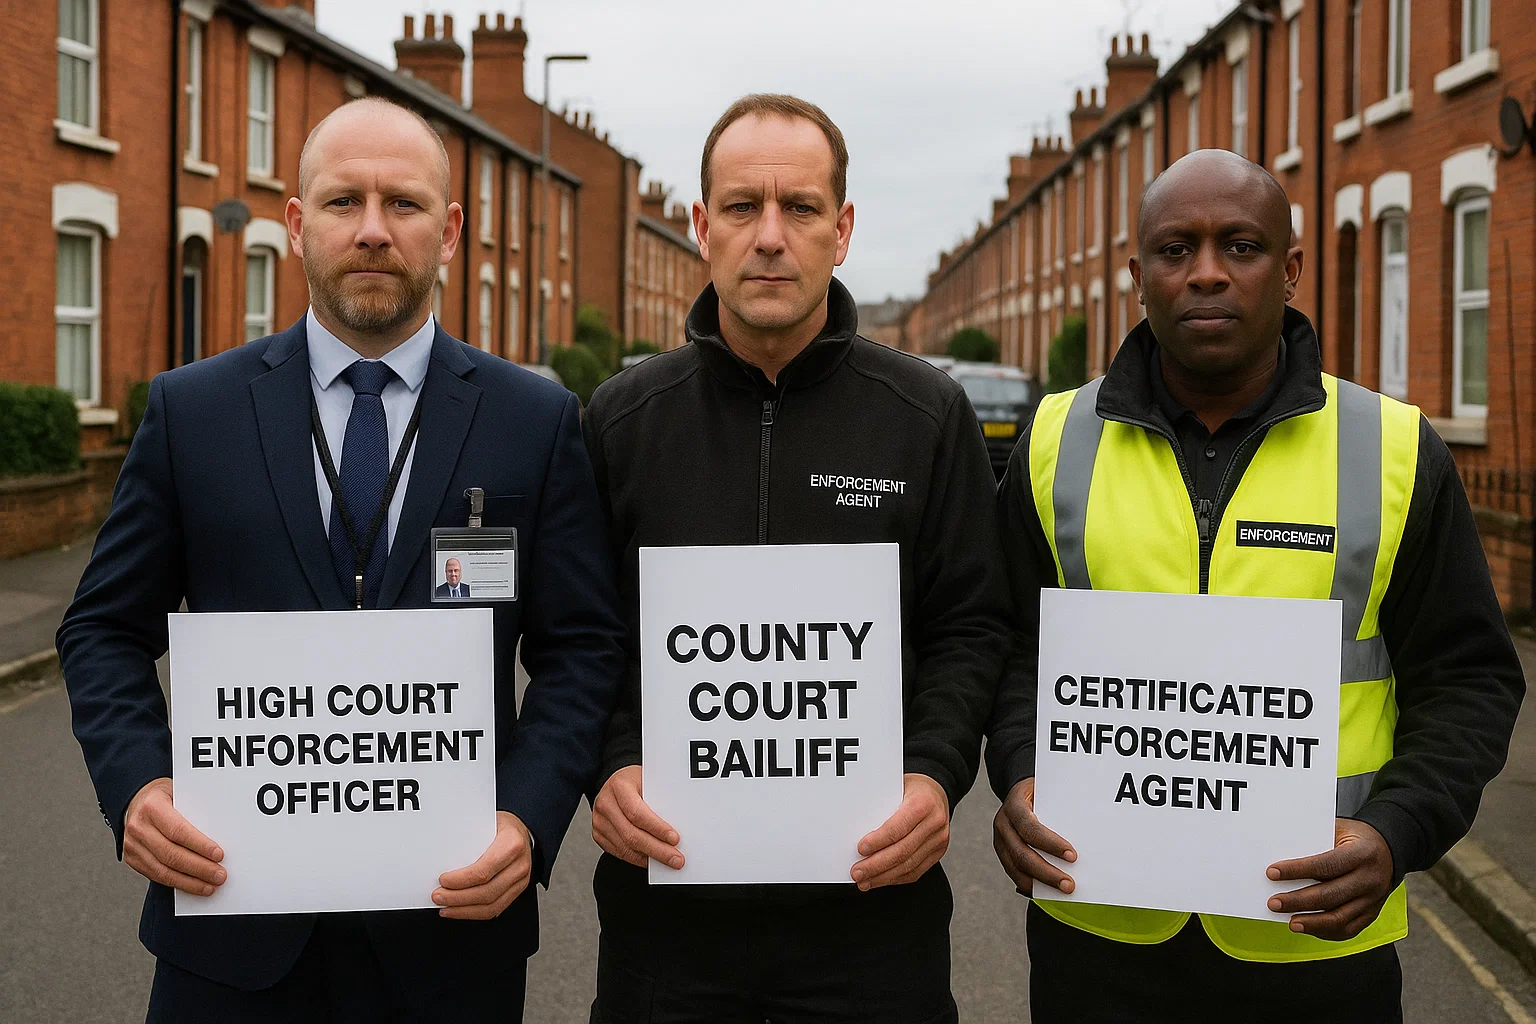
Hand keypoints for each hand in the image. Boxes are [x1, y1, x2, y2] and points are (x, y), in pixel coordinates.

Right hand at [123, 778, 225, 895]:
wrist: (138, 800)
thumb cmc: (166, 797)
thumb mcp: (181, 794)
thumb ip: (196, 810)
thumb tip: (224, 832)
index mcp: (153, 807)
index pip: (178, 830)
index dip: (199, 845)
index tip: (219, 855)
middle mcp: (139, 827)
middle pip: (171, 854)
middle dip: (199, 868)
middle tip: (219, 875)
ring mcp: (132, 845)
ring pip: (162, 870)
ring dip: (190, 881)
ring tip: (210, 885)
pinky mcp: (132, 859)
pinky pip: (156, 876)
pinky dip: (177, 883)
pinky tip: (193, 885)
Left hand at [433, 811, 532, 919]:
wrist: (521, 830)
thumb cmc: (500, 825)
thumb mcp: (484, 822)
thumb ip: (467, 836)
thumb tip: (438, 852)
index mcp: (511, 844)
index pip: (484, 870)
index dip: (461, 880)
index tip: (443, 880)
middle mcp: (519, 864)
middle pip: (487, 892)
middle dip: (458, 898)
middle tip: (438, 896)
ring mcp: (521, 880)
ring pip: (491, 906)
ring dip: (464, 910)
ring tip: (445, 907)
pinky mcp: (517, 890)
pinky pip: (496, 909)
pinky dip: (475, 913)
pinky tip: (460, 910)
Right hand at [591, 765, 683, 869]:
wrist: (616, 783)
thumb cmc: (636, 781)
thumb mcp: (649, 781)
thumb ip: (659, 799)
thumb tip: (679, 824)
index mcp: (619, 786)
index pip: (637, 812)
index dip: (656, 828)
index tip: (674, 838)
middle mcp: (606, 804)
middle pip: (631, 834)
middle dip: (657, 850)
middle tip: (676, 858)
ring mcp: (600, 821)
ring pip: (625, 847)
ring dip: (649, 857)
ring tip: (667, 860)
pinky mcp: (599, 834)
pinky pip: (620, 852)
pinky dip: (638, 858)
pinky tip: (652, 859)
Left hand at [851, 774, 949, 890]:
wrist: (937, 793)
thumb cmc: (912, 789)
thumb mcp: (896, 786)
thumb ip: (880, 804)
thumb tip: (853, 826)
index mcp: (923, 803)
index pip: (899, 826)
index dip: (879, 841)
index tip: (860, 849)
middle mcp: (934, 822)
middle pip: (903, 850)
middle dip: (877, 865)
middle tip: (857, 872)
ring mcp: (938, 840)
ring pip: (909, 865)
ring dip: (883, 876)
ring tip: (865, 880)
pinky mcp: (938, 853)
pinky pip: (915, 871)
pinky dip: (895, 878)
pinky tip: (880, 879)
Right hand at [992, 777, 1076, 894]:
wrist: (1020, 792)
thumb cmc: (1041, 793)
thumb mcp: (1048, 791)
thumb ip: (1061, 807)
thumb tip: (1090, 829)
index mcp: (1014, 805)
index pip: (1030, 827)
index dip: (1050, 844)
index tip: (1072, 856)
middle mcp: (1002, 823)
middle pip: (1022, 853)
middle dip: (1046, 872)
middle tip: (1069, 885)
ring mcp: (999, 840)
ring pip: (1015, 867)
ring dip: (1039, 882)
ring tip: (1061, 890)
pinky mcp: (1002, 852)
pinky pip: (1013, 872)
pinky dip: (1030, 884)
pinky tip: (1046, 891)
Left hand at [1266, 819, 1394, 939]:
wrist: (1389, 849)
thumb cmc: (1356, 837)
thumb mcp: (1339, 830)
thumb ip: (1315, 842)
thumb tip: (1279, 854)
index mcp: (1362, 854)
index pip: (1326, 865)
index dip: (1297, 870)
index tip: (1272, 873)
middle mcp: (1370, 879)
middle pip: (1330, 895)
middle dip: (1298, 901)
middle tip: (1274, 903)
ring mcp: (1373, 900)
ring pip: (1339, 918)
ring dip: (1311, 923)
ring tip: (1289, 921)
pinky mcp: (1372, 914)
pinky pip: (1348, 929)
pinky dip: (1325, 931)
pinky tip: (1308, 927)